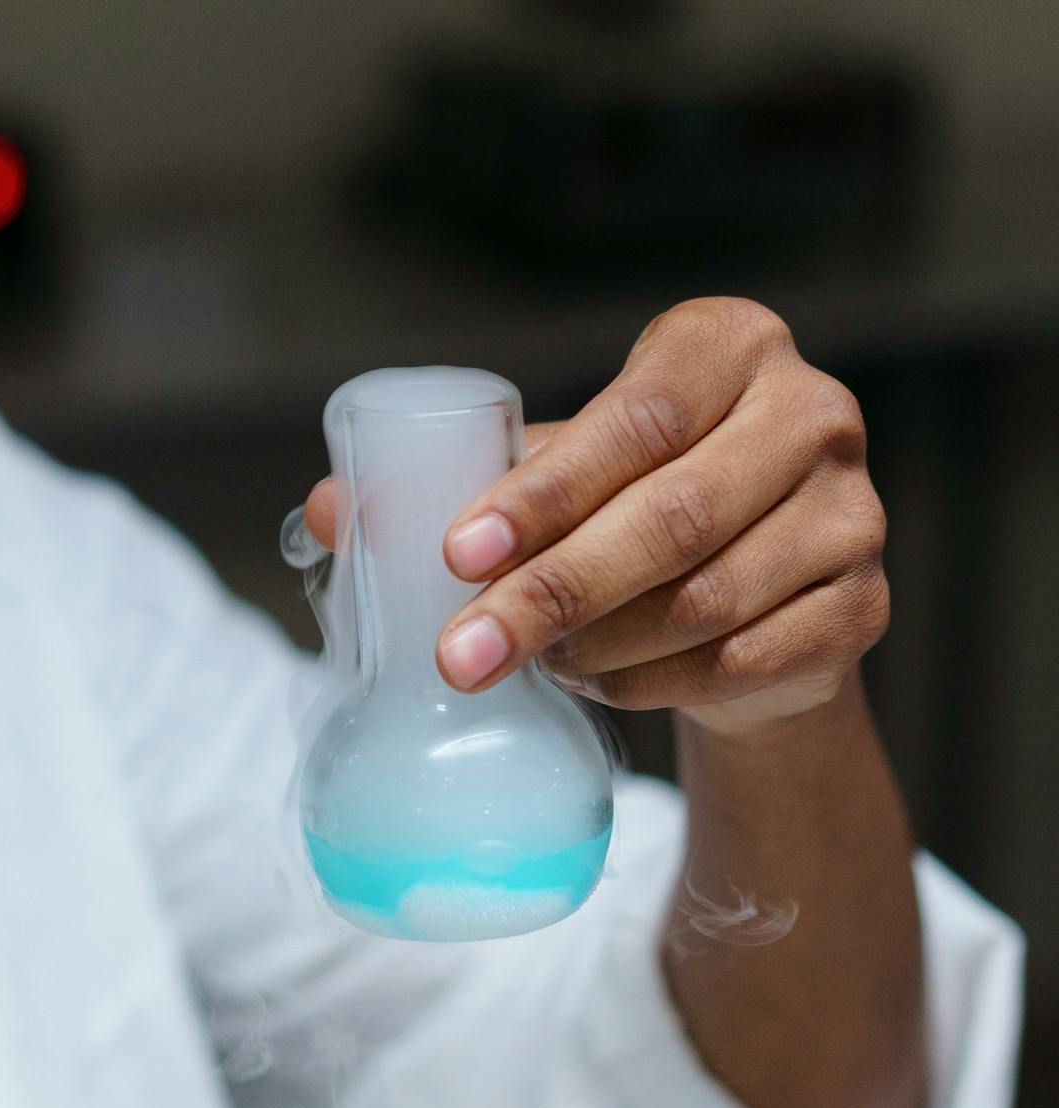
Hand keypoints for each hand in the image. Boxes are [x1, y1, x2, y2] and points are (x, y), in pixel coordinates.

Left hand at [304, 297, 890, 737]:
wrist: (752, 590)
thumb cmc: (632, 502)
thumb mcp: (553, 471)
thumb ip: (450, 479)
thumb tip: (322, 513)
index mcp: (729, 347)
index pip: (634, 421)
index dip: (541, 494)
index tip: (453, 555)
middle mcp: (811, 415)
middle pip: (672, 518)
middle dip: (549, 594)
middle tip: (458, 654)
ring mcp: (853, 514)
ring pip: (706, 601)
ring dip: (593, 646)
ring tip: (519, 664)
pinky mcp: (861, 608)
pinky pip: (740, 663)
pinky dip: (647, 685)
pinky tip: (592, 684)